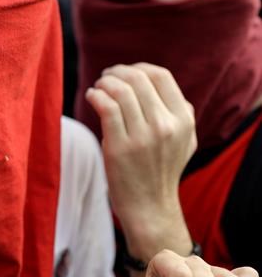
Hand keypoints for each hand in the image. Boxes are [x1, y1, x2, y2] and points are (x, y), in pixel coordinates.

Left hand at [86, 63, 196, 258]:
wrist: (150, 207)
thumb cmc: (161, 172)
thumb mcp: (184, 141)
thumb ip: (180, 113)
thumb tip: (161, 85)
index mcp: (183, 120)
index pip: (160, 76)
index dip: (138, 68)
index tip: (125, 73)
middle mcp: (165, 126)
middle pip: (137, 79)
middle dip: (117, 72)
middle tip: (105, 77)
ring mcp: (142, 137)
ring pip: (120, 91)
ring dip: (104, 83)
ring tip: (97, 87)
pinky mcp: (119, 147)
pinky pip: (106, 107)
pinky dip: (95, 96)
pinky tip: (92, 97)